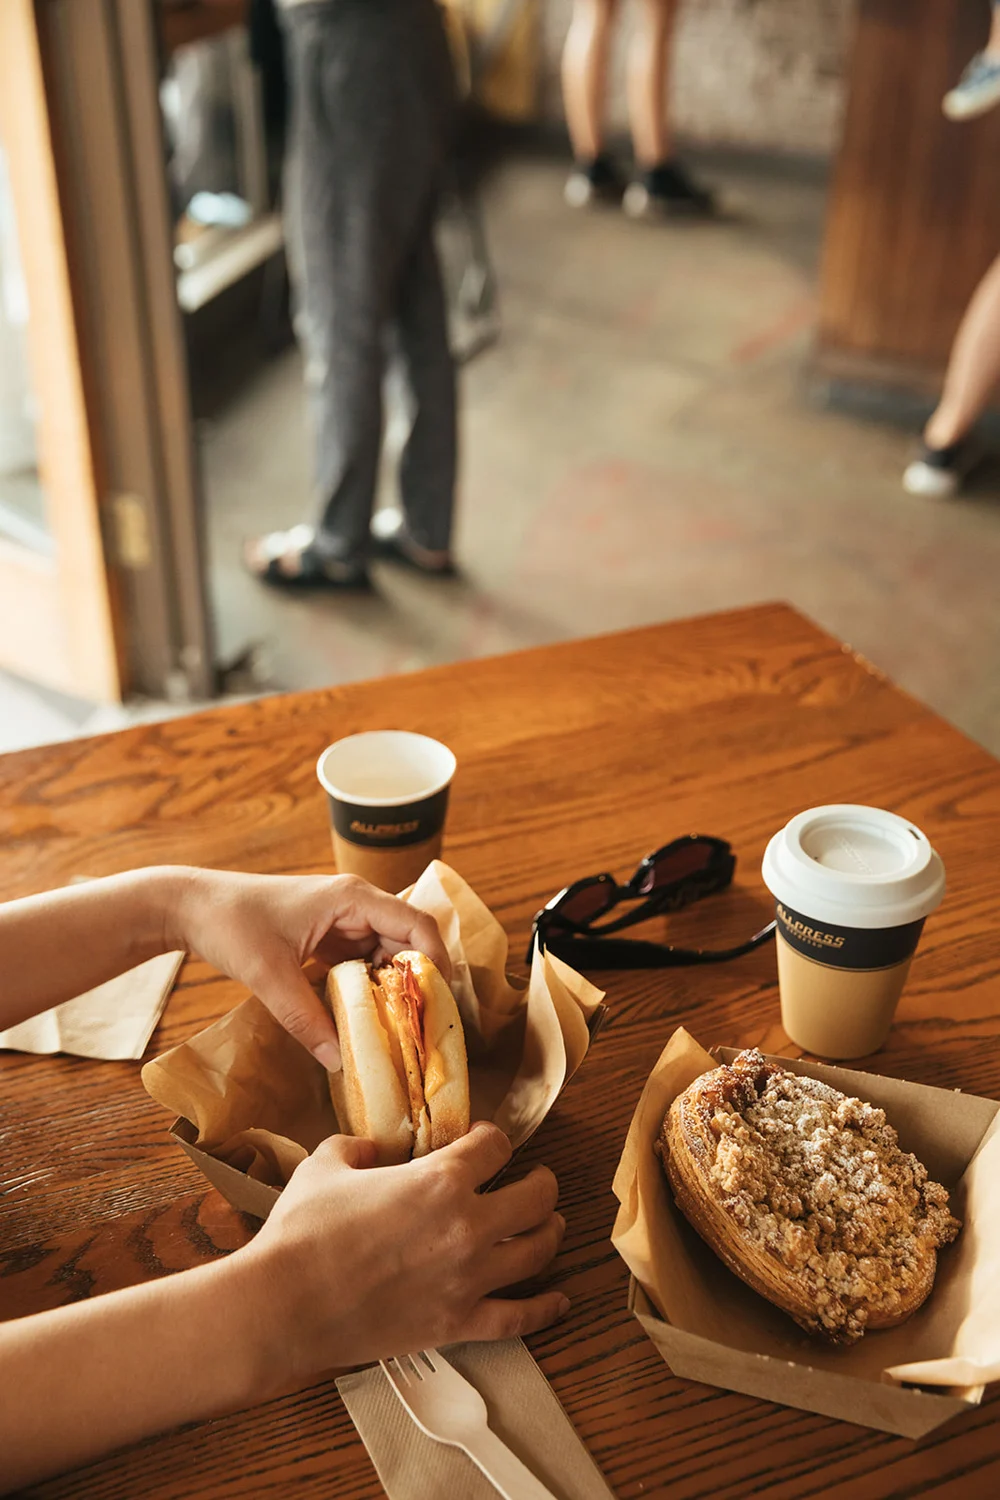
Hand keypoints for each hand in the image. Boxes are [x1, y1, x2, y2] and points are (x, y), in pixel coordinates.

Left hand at [165, 868, 449, 1070]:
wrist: (192, 906)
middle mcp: (355, 903)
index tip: (440, 1003)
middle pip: (408, 940)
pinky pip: (363, 961)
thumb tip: (340, 1062)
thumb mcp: (269, 975)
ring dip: (394, 986)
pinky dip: (370, 987)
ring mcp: (342, 918)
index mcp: (351, 898)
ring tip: (400, 1028)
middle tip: (424, 1026)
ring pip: (387, 952)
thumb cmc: (231, 924)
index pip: (416, 924)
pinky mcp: (327, 935)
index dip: (436, 961)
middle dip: (418, 980)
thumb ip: (305, 1019)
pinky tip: (369, 1017)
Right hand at [238, 1121, 568, 1379]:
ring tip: (551, 1224)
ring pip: (537, 1252)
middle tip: (536, 1180)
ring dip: (551, 1233)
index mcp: (440, 1179)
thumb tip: (366, 1148)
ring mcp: (468, 1279)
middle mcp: (468, 1226)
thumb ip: (354, 1147)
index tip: (482, 1142)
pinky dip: (545, 1309)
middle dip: (541, 1183)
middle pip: (535, 1198)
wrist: (286, 1304)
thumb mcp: (325, 1165)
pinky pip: (518, 1318)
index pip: (494, 1146)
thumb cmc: (303, 1230)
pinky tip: (560, 1299)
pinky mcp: (458, 1324)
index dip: (492, 1138)